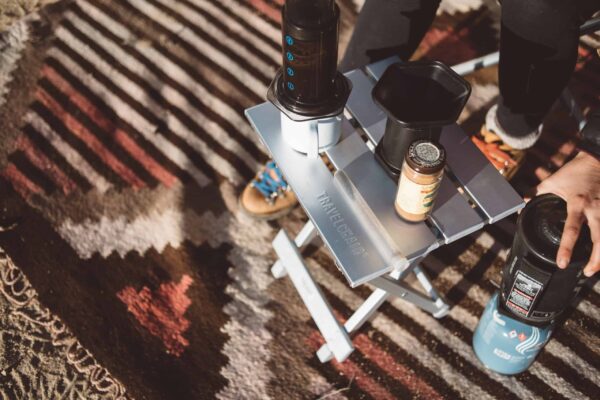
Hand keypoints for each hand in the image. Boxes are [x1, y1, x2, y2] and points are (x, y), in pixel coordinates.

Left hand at [536, 152, 599, 276]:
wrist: (598, 157)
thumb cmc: (575, 171)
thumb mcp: (552, 182)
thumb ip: (535, 194)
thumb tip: (520, 204)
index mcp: (577, 203)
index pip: (571, 229)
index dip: (567, 248)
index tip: (562, 263)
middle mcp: (595, 208)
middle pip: (599, 238)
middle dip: (596, 258)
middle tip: (588, 272)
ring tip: (596, 268)